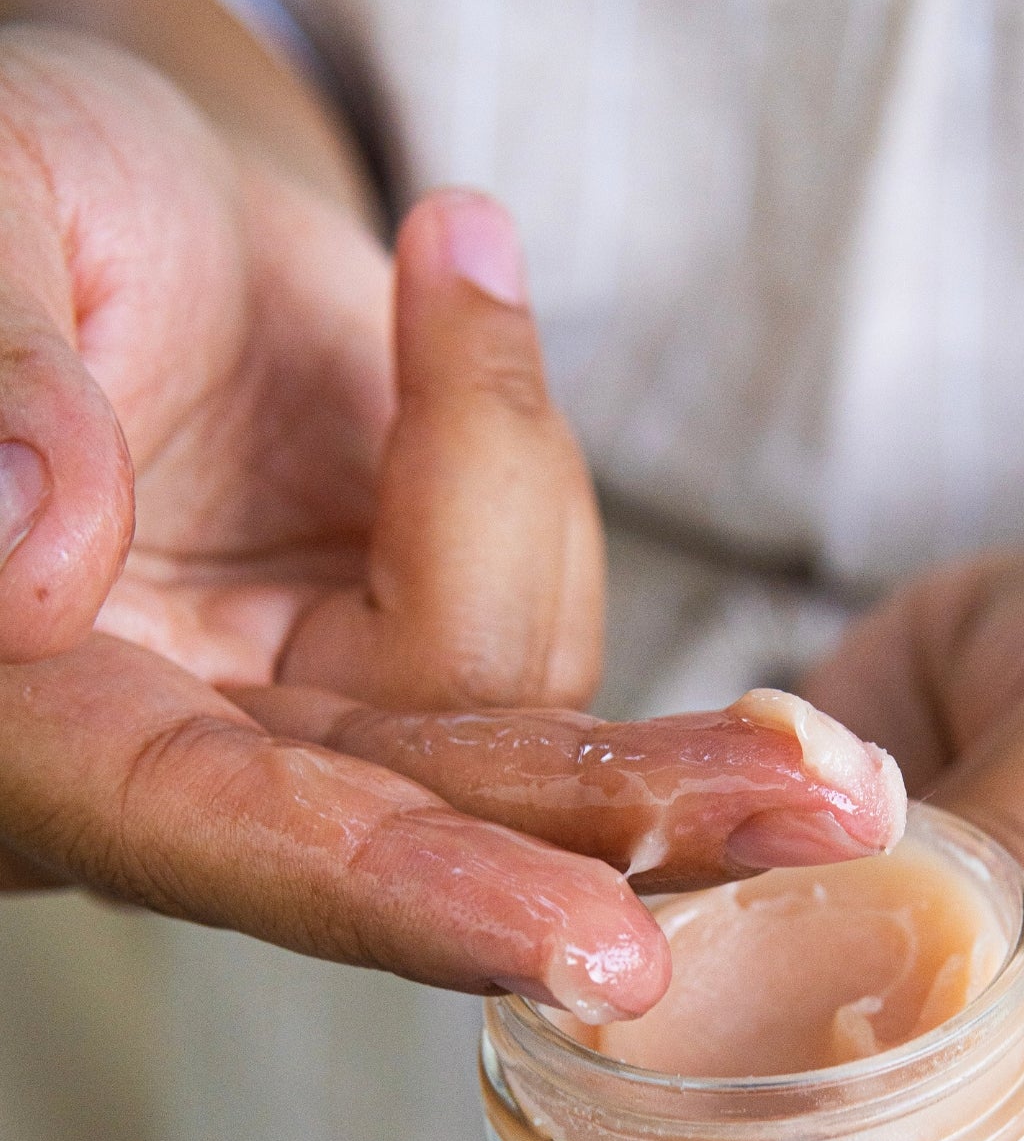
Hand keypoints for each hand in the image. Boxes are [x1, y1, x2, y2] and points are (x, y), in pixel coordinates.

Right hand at [0, 30, 902, 1012]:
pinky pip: (542, 610)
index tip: (596, 941)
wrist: (127, 198)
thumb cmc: (33, 199)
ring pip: (519, 708)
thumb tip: (25, 559)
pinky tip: (448, 306)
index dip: (413, 892)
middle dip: (628, 808)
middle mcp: (187, 761)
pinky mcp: (411, 664)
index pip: (229, 838)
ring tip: (446, 265)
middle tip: (827, 798)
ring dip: (524, 488)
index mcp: (44, 723)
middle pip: (435, 831)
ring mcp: (313, 720)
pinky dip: (519, 457)